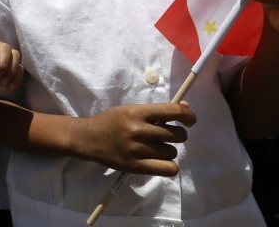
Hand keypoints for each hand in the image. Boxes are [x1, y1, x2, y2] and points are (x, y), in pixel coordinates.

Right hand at [74, 102, 195, 175]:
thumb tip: (186, 109)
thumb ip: (158, 111)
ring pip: (172, 152)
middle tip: (166, 135)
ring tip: (155, 147)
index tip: (189, 121)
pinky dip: (169, 165)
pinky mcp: (135, 166)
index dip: (188, 116)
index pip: (172, 111)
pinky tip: (160, 160)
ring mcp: (136, 150)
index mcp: (137, 112)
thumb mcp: (132, 110)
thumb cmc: (113, 122)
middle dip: (177, 135)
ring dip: (168, 150)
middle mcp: (138, 130)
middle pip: (177, 135)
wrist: (89, 138)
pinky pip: (168, 169)